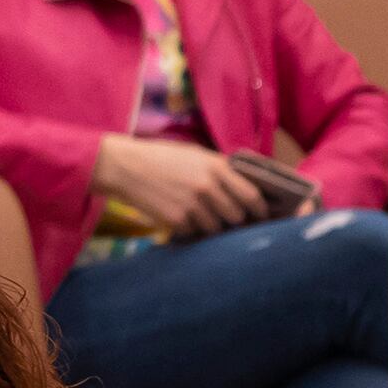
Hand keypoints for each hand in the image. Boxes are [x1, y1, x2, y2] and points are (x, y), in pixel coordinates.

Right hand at [93, 133, 274, 238]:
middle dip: (235, 220)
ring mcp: (192, 205)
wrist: (126, 167)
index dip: (260, 209)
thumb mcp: (196, 155)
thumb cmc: (163, 158)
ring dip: (212, 226)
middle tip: (228, 219)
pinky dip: (191, 229)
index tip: (261, 215)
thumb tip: (248, 186)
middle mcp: (207, 187)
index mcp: (216, 167)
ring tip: (199, 215)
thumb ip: (221, 169)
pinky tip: (180, 215)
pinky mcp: (176, 220)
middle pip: (236, 216)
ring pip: (216, 228)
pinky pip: (195, 232)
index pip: (251, 195)